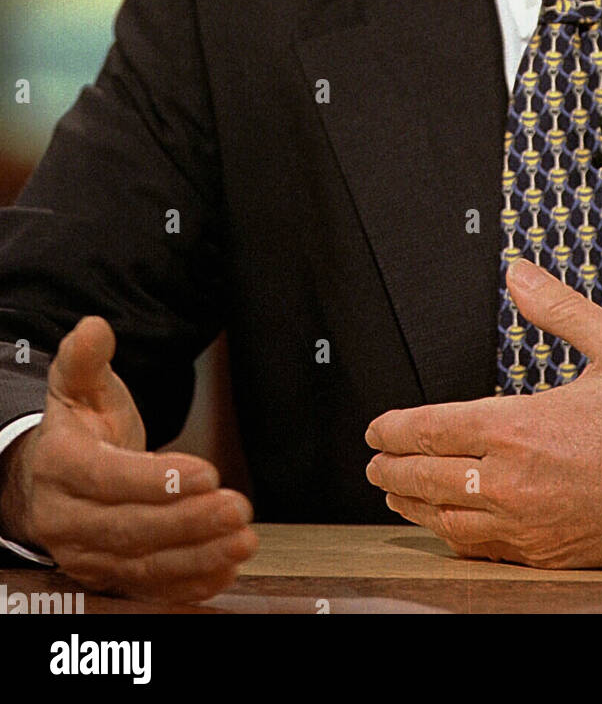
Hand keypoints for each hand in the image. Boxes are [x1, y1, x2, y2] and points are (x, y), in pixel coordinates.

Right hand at [0, 316, 257, 601]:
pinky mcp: (107, 577)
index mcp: (59, 465)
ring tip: (242, 539)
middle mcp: (66, 518)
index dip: (155, 480)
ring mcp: (85, 554)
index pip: (106, 478)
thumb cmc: (76, 429)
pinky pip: (148, 587)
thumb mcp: (78, 387)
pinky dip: (189, 583)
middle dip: (188, 521)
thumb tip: (95, 328)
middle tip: (237, 508)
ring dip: (197, 556)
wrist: (46, 482)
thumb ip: (87, 358)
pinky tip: (225, 568)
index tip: (206, 472)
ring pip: (142, 565)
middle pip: (129, 528)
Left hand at [365, 259, 601, 567]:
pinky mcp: (547, 552)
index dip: (395, 428)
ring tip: (396, 490)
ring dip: (413, 502)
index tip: (377, 427)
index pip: (433, 428)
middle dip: (391, 466)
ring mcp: (529, 523)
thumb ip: (559, 308)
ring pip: (446, 518)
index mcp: (523, 427)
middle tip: (374, 460)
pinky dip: (452, 534)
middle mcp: (516, 480)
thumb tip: (519, 275)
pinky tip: (447, 524)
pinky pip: (481, 548)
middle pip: (426, 475)